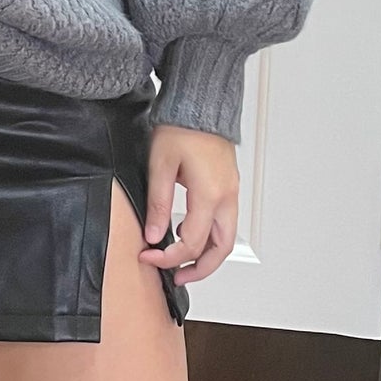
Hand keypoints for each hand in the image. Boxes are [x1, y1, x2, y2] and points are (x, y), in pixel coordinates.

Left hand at [141, 125, 238, 282]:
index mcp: (209, 194)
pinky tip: (188, 233)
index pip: (192, 243)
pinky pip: (225, 222)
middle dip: (199, 269)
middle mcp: (226, 196)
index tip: (148, 257)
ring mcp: (231, 191)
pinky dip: (210, 237)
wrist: (200, 102)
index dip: (169, 258)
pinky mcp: (229, 186)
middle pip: (220, 249)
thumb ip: (158, 204)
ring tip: (182, 263)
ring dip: (207, 256)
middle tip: (176, 278)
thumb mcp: (160, 166)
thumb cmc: (181, 127)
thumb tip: (153, 235)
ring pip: (226, 238)